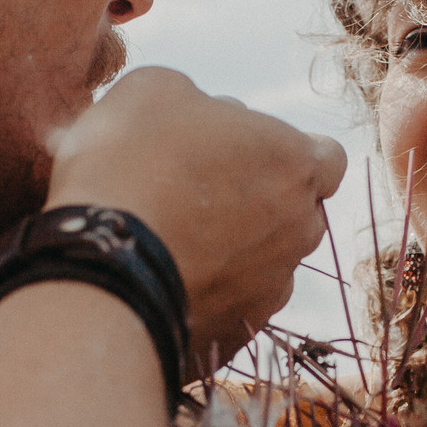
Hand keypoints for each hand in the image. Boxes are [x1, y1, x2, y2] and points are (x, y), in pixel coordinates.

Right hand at [46, 65, 347, 371]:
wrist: (99, 266)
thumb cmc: (131, 162)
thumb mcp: (154, 91)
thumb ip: (198, 101)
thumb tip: (201, 117)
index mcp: (295, 163)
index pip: (328, 157)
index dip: (289, 152)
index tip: (245, 153)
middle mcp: (300, 229)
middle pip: (297, 212)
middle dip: (260, 203)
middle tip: (197, 194)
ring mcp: (271, 289)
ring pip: (266, 264)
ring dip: (233, 252)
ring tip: (170, 241)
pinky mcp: (236, 335)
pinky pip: (230, 307)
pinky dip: (204, 294)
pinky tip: (160, 281)